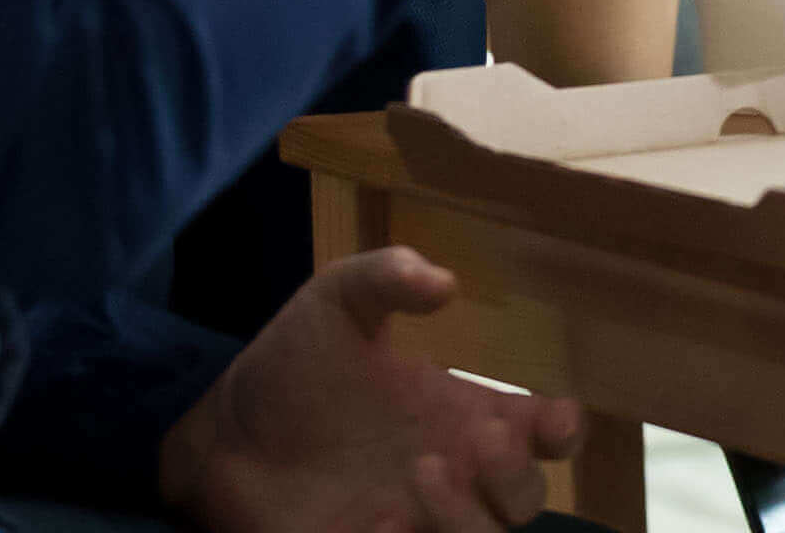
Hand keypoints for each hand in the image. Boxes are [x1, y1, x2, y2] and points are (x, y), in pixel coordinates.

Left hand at [159, 245, 578, 531]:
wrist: (222, 432)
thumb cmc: (293, 362)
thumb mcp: (337, 298)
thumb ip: (387, 277)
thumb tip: (445, 284)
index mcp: (461, 414)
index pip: (546, 435)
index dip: (563, 432)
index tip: (550, 418)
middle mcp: (453, 472)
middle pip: (527, 500)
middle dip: (518, 476)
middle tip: (478, 441)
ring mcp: (414, 518)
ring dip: (468, 516)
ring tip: (420, 472)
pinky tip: (378, 521)